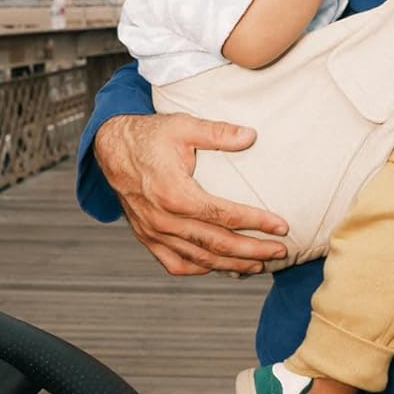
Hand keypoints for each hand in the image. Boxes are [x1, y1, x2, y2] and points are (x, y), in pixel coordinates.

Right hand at [93, 112, 288, 274]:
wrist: (112, 148)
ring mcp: (153, 232)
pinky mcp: (146, 237)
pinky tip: (219, 266)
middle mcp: (163, 219)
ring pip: (199, 258)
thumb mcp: (183, 126)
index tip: (282, 227)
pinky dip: (199, 268)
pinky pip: (174, 263)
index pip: (225, 216)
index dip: (256, 223)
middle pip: (216, 244)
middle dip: (252, 250)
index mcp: (174, 194)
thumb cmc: (150, 135)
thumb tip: (251, 136)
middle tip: (280, 252)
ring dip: (231, 264)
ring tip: (259, 265)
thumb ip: (217, 132)